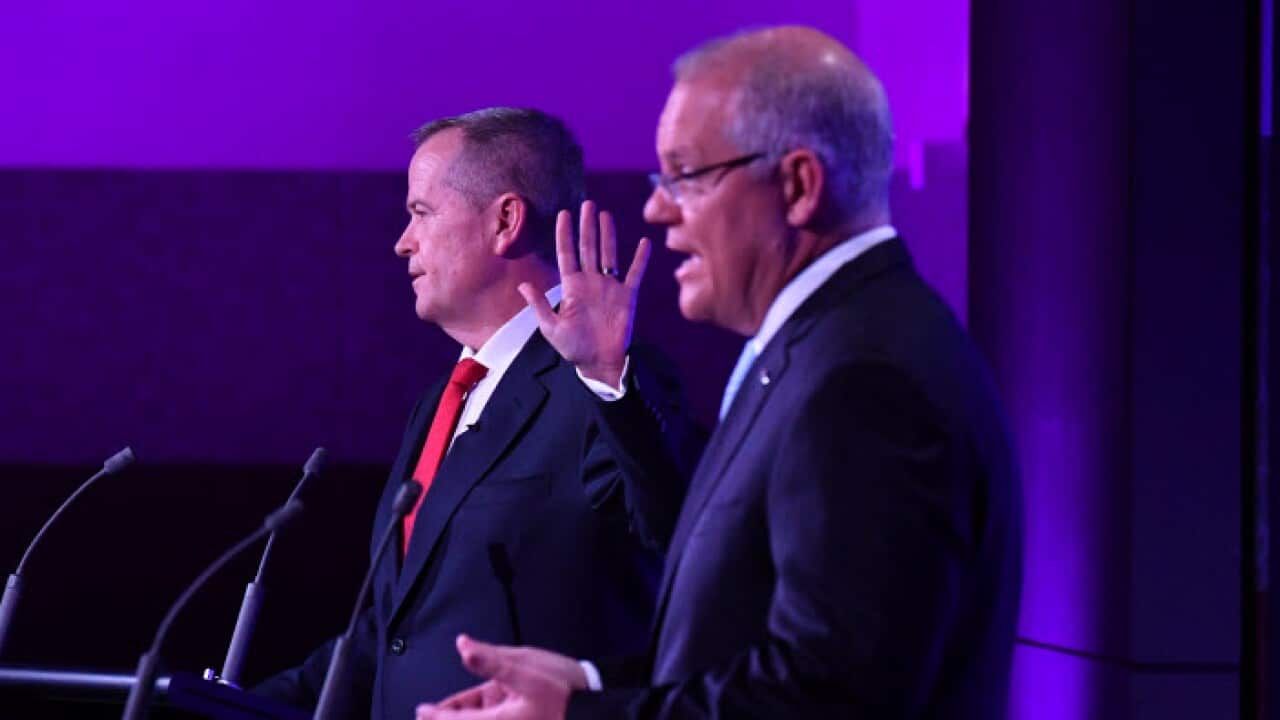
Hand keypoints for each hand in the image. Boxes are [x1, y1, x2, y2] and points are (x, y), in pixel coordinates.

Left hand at [415, 634, 583, 718]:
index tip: (421, 710)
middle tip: (428, 712)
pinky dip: (481, 714)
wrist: (595, 706)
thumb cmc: (564, 687)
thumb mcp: (525, 666)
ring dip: (464, 715)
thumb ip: (490, 659)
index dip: (436, 716)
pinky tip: (474, 705)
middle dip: (449, 718)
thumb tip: (462, 645)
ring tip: (446, 709)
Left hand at [518, 200, 650, 386]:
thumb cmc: (573, 348)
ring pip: (609, 254)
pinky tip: (644, 242)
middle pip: (588, 247)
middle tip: (587, 204)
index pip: (567, 253)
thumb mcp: (551, 328)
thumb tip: (522, 285)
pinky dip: (640, 259)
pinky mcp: (627, 296)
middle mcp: (591, 282)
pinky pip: (635, 273)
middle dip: (587, 226)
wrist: (599, 362)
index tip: (563, 213)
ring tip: (606, 214)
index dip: (565, 234)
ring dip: (608, 235)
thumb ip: (540, 305)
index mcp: (572, 287)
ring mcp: (610, 287)